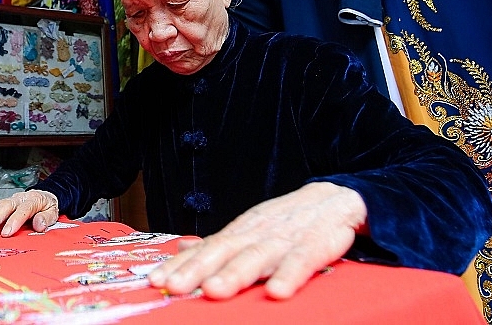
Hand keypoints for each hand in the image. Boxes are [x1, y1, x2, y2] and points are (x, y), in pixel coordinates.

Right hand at [0, 190, 58, 236]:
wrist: (42, 196)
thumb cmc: (46, 207)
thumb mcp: (53, 212)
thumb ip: (46, 218)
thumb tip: (39, 225)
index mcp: (33, 200)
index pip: (24, 209)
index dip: (14, 220)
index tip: (7, 233)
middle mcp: (18, 198)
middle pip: (5, 206)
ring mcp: (7, 200)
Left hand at [147, 182, 366, 298]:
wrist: (335, 198)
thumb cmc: (288, 221)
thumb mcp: (251, 228)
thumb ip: (220, 243)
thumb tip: (182, 249)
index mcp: (241, 231)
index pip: (206, 248)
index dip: (181, 265)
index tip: (155, 279)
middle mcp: (258, 233)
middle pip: (224, 251)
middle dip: (198, 270)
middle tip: (175, 287)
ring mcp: (285, 238)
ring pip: (257, 256)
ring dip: (235, 274)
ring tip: (215, 291)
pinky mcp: (315, 244)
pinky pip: (302, 261)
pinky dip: (289, 275)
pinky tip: (277, 292)